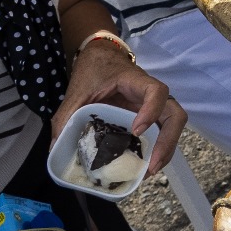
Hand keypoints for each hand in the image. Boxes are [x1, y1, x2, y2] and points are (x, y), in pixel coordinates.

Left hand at [51, 43, 185, 175]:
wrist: (100, 58)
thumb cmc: (93, 71)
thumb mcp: (76, 93)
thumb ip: (65, 118)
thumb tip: (55, 149)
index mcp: (135, 82)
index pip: (157, 91)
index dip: (152, 111)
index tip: (136, 130)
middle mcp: (150, 95)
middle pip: (175, 115)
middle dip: (168, 142)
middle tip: (152, 166)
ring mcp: (153, 106)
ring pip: (173, 125)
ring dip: (166, 150)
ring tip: (150, 172)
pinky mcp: (149, 116)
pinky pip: (161, 132)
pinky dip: (157, 150)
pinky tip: (144, 166)